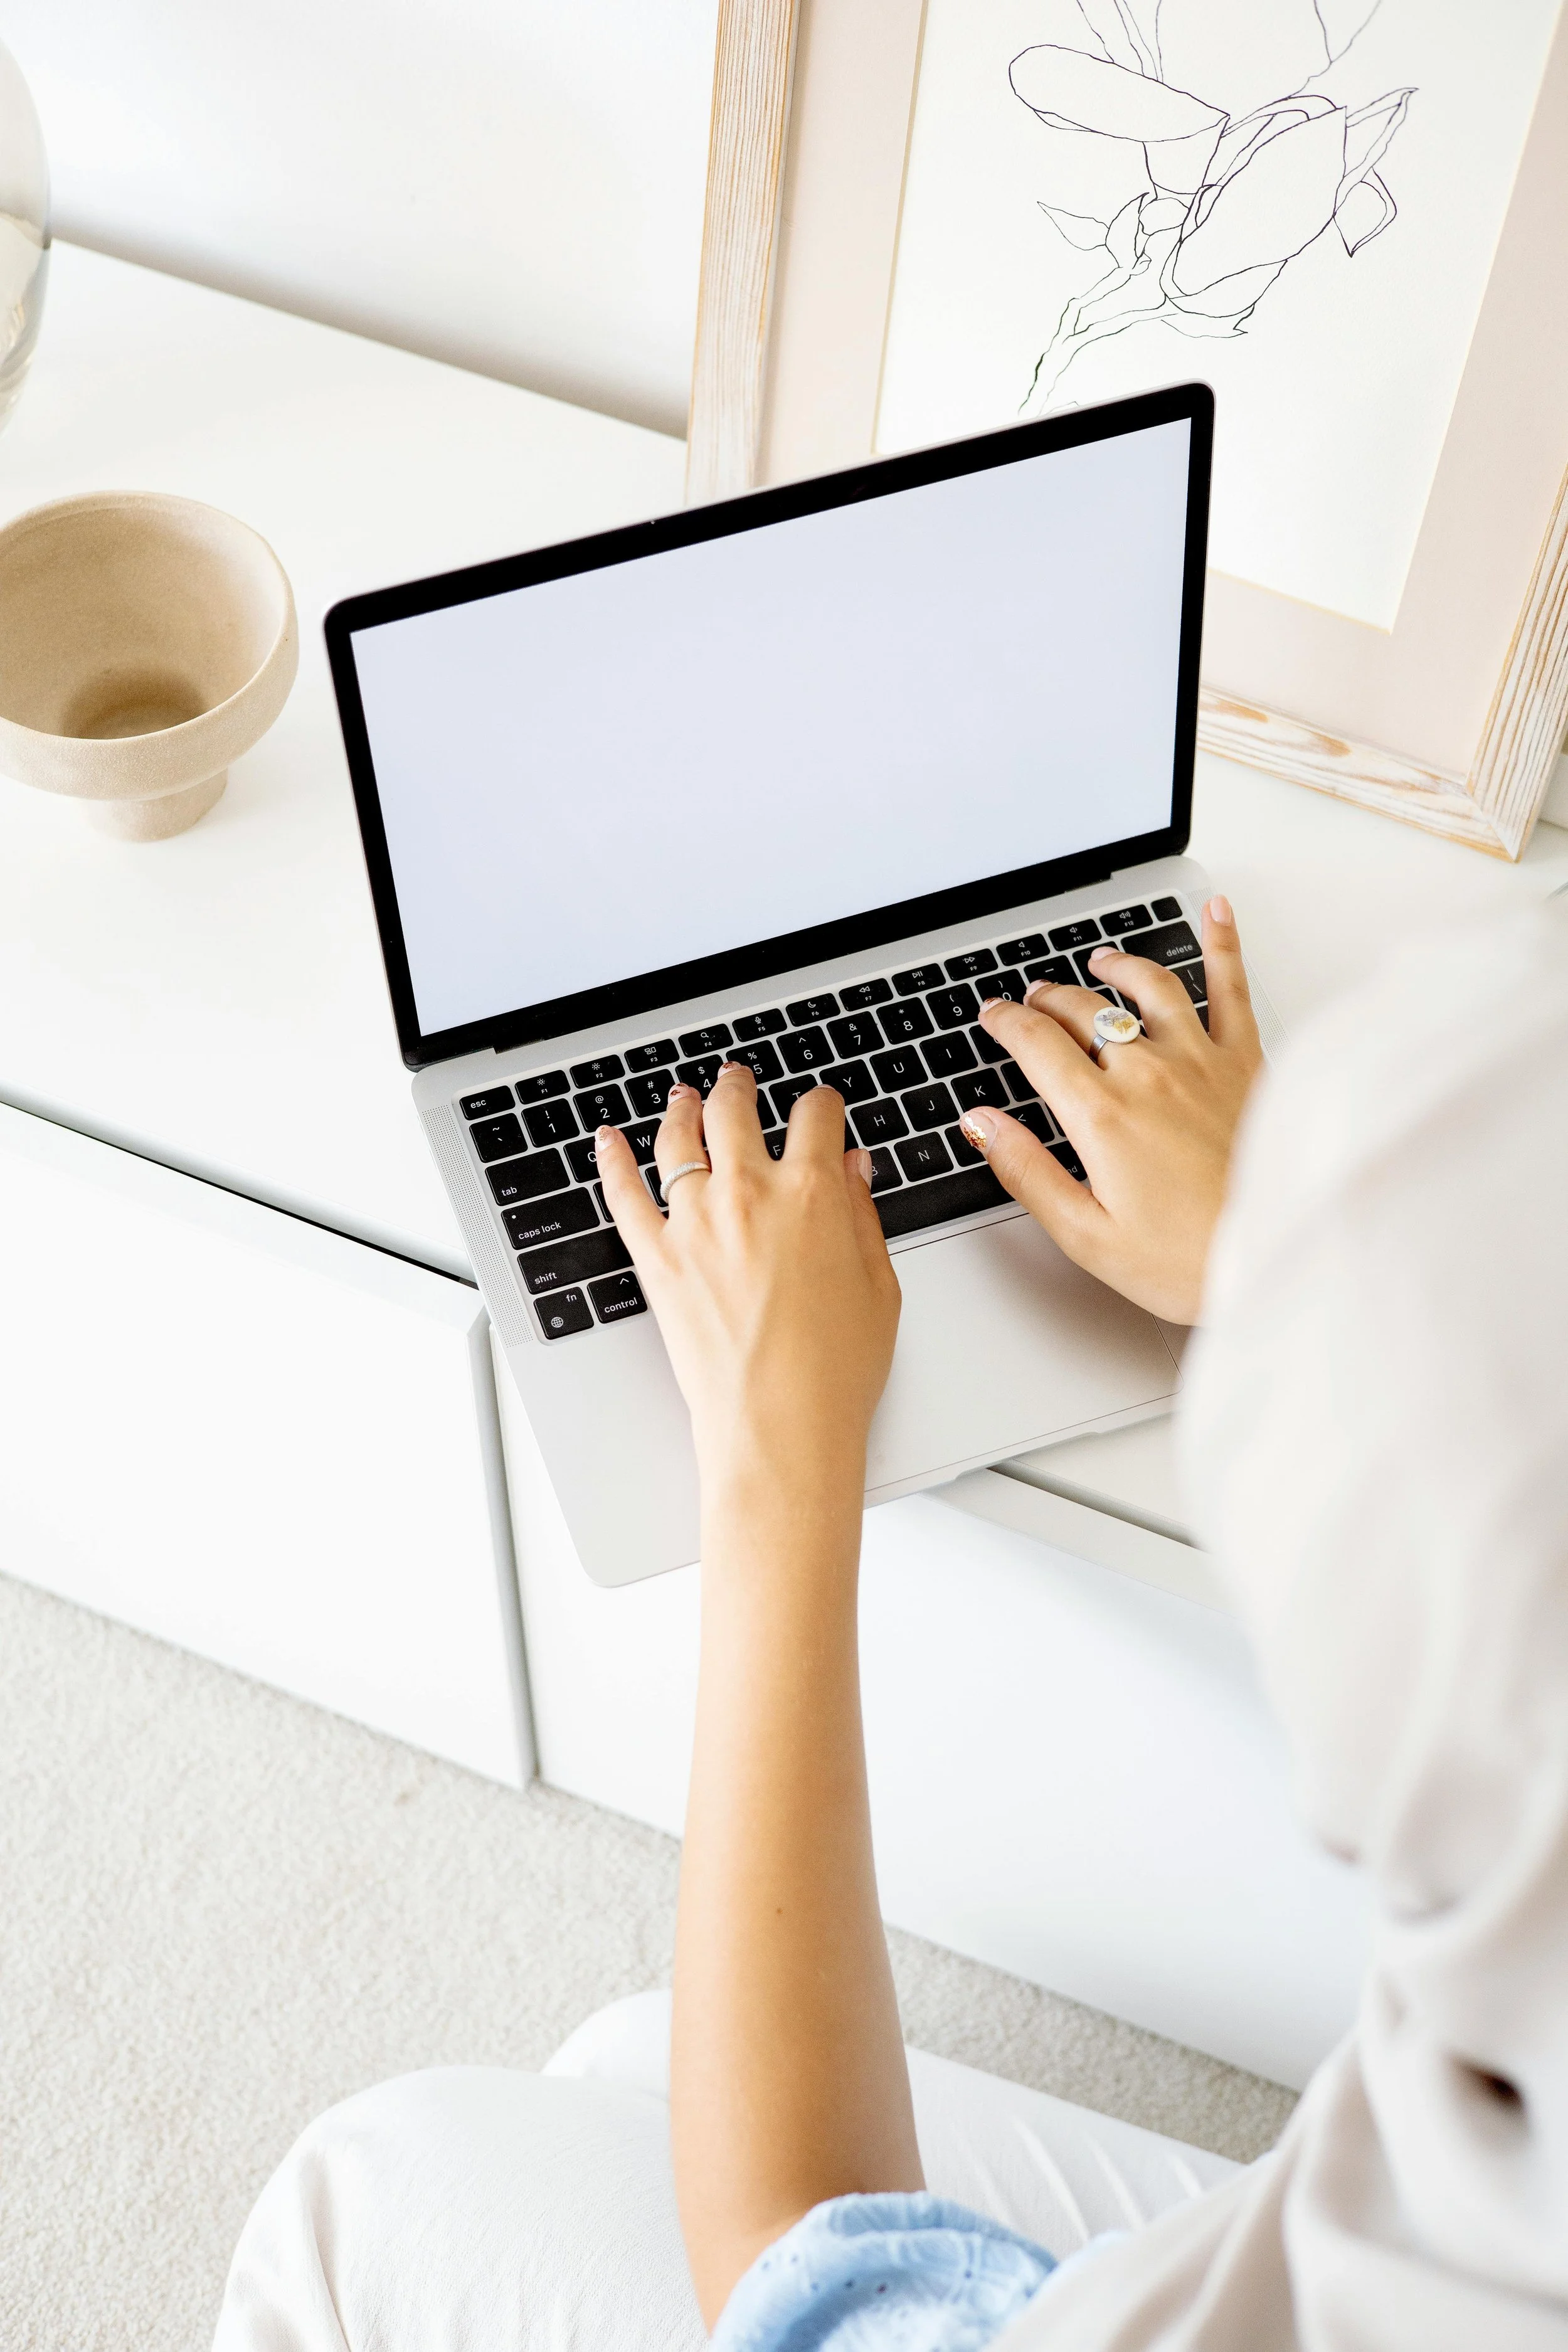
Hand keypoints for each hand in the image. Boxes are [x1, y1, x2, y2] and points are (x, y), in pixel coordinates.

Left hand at [595, 1067, 900, 1498]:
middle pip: (736, 1111)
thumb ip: (861, 1214)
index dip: (822, 1105)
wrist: (779, 1424)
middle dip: (740, 1088)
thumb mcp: (877, 1284)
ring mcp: (695, 1223)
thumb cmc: (834, 1368)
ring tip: (685, 1097)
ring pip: (678, 1140)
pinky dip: (612, 1161)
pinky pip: (623, 1194)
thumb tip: (853, 1167)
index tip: (821, 1108)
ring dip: (683, 1109)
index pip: (816, 1116)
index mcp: (812, 1193)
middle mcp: (749, 1195)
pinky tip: (607, 1140)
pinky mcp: (656, 1258)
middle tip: (739, 1081)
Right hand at [963, 896, 1262, 1323]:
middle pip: (1085, 1012)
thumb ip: (1027, 1170)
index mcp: (1102, 1115)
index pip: (1036, 1044)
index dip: (1006, 1023)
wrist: (1281, 1256)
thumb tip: (981, 1123)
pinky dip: (1223, 943)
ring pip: (1149, 987)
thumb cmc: (1189, 1261)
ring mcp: (1202, 1061)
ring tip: (1102, 962)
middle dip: (1049, 999)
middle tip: (1035, 1000)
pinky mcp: (1248, 1064)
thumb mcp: (1086, 1233)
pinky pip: (1232, 988)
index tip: (993, 1015)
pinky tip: (1216, 912)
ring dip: (1117, 968)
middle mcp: (1149, 1074)